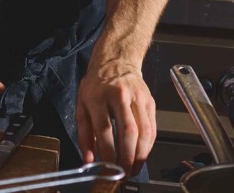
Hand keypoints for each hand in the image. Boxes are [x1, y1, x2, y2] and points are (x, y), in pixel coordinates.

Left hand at [76, 60, 155, 175]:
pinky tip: (143, 154)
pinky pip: (152, 128)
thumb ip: (84, 134)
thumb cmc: (96, 85)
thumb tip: (89, 159)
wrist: (115, 61)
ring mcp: (137, 98)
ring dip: (141, 154)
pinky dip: (149, 145)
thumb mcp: (82, 105)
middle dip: (127, 156)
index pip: (104, 129)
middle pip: (128, 131)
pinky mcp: (150, 102)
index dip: (107, 152)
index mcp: (98, 96)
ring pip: (144, 131)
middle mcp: (119, 96)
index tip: (107, 166)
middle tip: (125, 172)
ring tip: (134, 167)